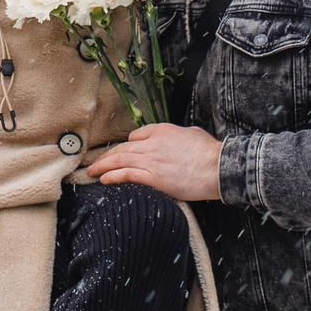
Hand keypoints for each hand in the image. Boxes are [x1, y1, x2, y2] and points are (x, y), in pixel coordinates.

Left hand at [89, 124, 222, 201]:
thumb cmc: (211, 153)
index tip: (121, 152)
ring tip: (92, 172)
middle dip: (107, 156)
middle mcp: (153, 143)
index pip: (137, 135)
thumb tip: (179, 139)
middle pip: (123, 148)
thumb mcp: (193, 134)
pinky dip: (112, 176)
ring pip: (119, 160)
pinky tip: (104, 179)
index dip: (127, 145)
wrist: (218, 167)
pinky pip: (126, 174)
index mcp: (163, 130)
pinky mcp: (153, 177)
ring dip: (103, 166)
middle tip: (95, 162)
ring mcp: (151, 160)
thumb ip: (180, 135)